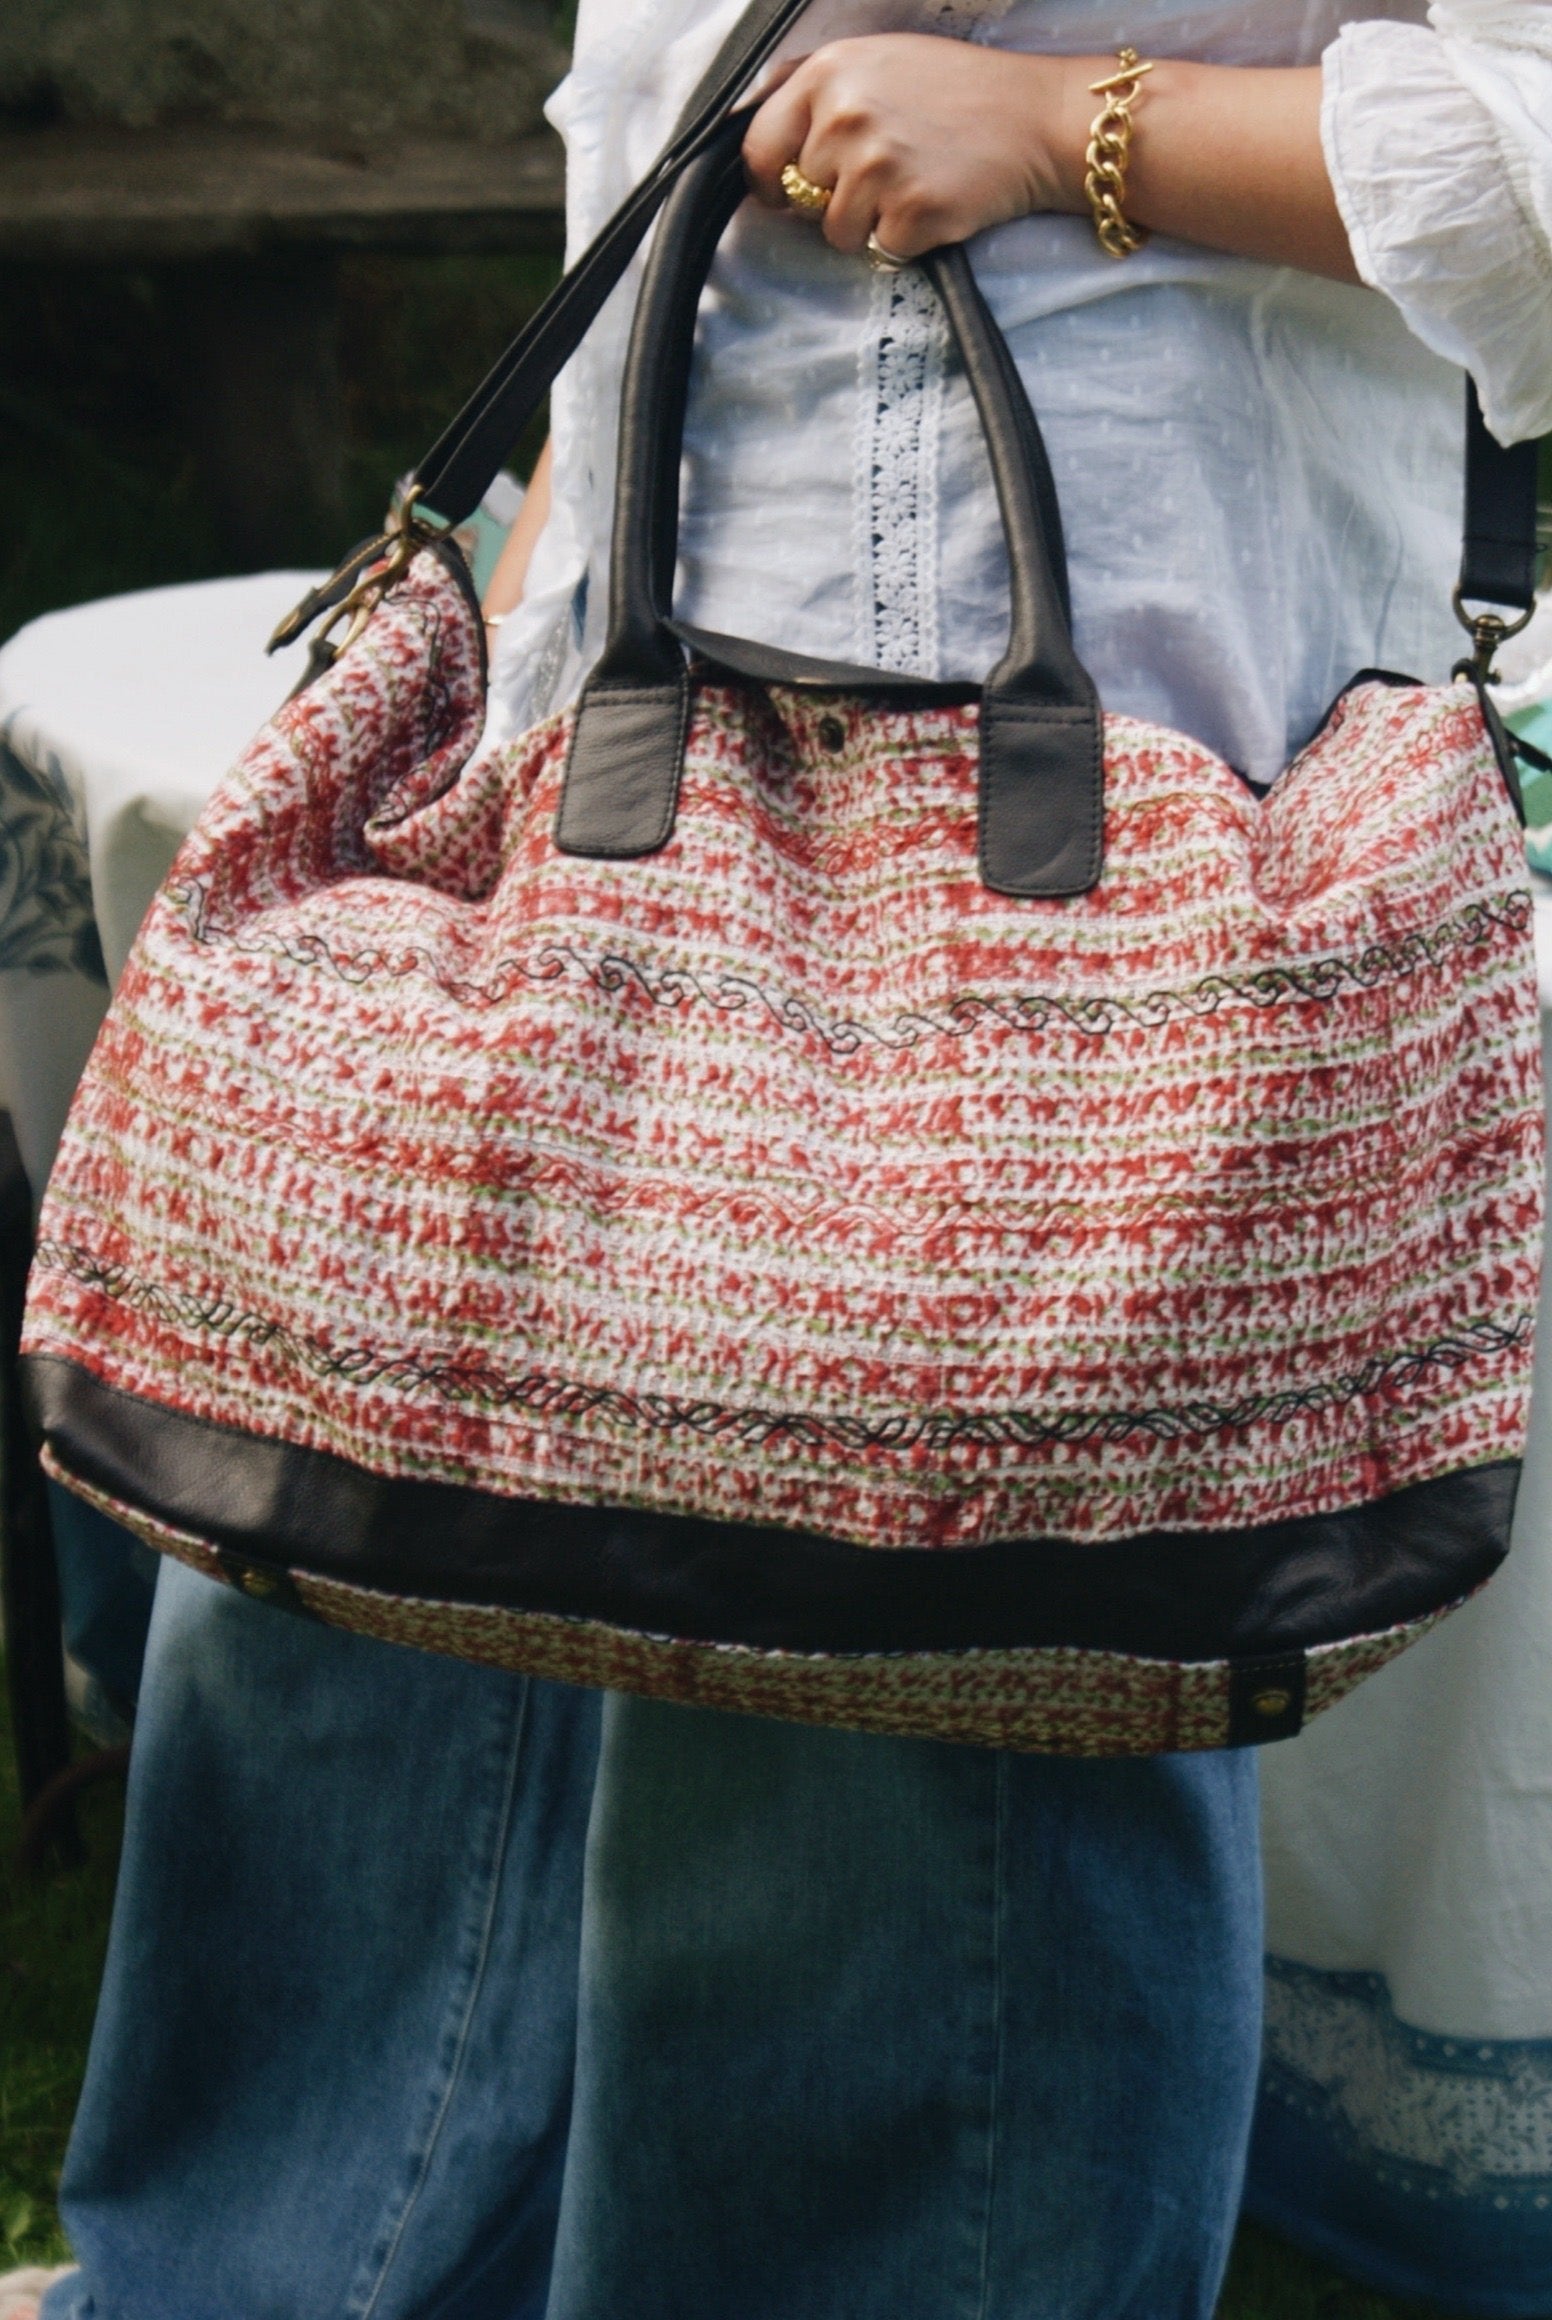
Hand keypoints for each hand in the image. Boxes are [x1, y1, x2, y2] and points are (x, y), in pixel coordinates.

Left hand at [742, 38, 1358, 283]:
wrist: (1039, 120)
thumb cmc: (962, 94)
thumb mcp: (882, 64)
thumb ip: (821, 97)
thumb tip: (769, 152)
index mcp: (831, 74)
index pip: (759, 147)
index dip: (769, 180)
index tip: (783, 193)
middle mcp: (844, 117)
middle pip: (801, 197)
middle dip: (834, 199)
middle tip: (886, 178)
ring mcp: (875, 167)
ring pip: (838, 233)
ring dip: (871, 225)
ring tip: (916, 186)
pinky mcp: (908, 213)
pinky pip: (883, 250)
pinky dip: (909, 239)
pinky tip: (939, 201)